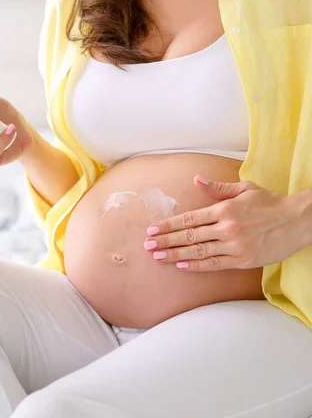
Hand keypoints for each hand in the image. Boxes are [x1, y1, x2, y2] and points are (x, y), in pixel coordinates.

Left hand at [143, 175, 297, 271]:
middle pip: (189, 235)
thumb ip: (217, 188)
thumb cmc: (270, 202)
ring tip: (158, 257)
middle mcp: (227, 228)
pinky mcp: (243, 260)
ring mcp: (235, 246)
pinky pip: (215, 264)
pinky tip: (181, 265)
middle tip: (148, 245)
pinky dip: (197, 266)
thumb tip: (196, 180)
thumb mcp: (244, 188)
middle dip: (166, 241)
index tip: (153, 229)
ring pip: (199, 251)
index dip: (169, 225)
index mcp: (225, 209)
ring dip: (175, 254)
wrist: (297, 221)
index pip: (190, 218)